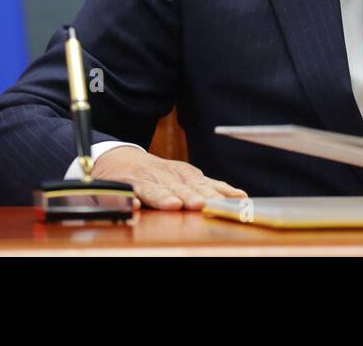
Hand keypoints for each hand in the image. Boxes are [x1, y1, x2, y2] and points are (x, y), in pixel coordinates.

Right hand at [92, 146, 248, 210]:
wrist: (120, 159)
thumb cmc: (158, 174)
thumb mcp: (184, 177)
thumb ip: (210, 188)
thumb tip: (242, 197)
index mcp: (183, 175)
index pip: (203, 184)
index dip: (217, 192)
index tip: (233, 200)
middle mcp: (166, 176)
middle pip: (181, 187)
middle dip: (192, 196)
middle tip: (202, 204)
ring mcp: (145, 180)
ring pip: (155, 189)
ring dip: (163, 197)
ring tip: (173, 204)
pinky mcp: (125, 186)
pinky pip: (127, 193)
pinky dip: (130, 198)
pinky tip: (134, 204)